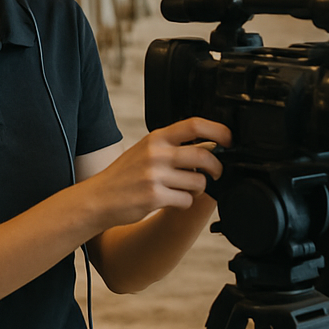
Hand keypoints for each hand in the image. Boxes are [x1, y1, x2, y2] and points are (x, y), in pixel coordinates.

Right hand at [88, 117, 228, 227]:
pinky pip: (187, 200)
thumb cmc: (125, 175)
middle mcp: (156, 153)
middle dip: (217, 168)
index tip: (229, 139)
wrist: (99, 197)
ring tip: (183, 189)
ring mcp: (155, 175)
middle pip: (204, 156)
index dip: (218, 131)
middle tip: (216, 174)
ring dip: (197, 189)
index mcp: (156, 138)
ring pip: (199, 182)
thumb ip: (172, 147)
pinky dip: (183, 203)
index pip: (194, 125)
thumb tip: (210, 148)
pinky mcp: (155, 196)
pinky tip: (169, 200)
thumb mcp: (146, 150)